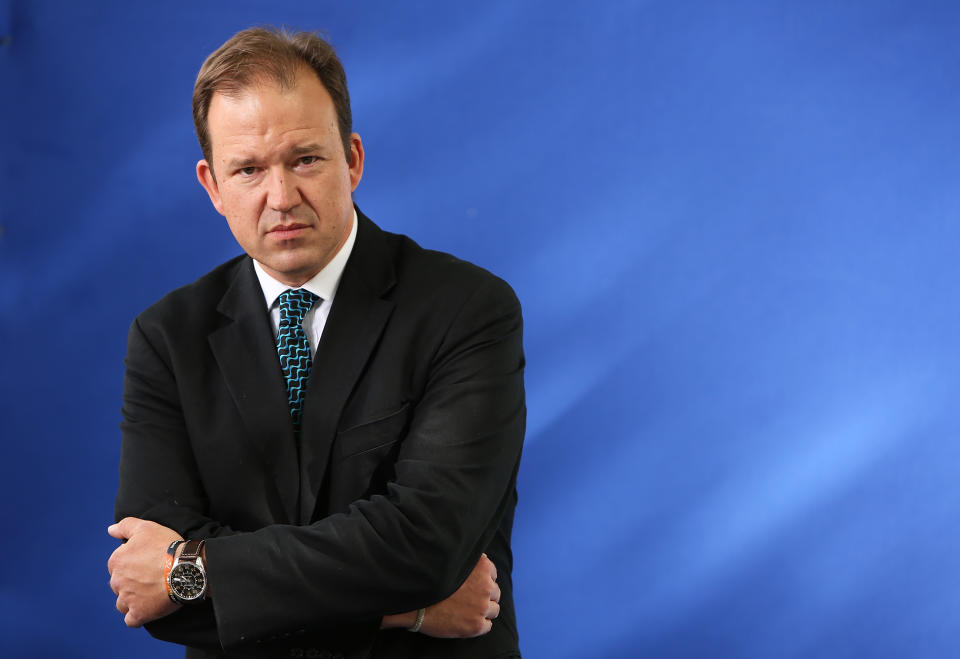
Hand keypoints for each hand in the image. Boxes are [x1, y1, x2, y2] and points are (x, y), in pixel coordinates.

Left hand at [107, 517, 182, 626]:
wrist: (185, 567)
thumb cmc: (166, 546)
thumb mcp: (146, 527)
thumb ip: (125, 526)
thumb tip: (110, 530)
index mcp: (117, 561)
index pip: (117, 565)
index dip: (132, 563)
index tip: (146, 562)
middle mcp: (117, 581)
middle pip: (119, 584)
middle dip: (130, 582)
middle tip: (150, 577)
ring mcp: (127, 599)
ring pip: (123, 603)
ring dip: (132, 599)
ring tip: (150, 593)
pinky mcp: (139, 613)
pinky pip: (131, 620)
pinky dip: (137, 616)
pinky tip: (148, 609)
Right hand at [381, 553, 500, 637]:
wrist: (416, 603)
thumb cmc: (431, 580)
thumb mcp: (453, 562)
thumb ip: (469, 561)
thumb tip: (482, 558)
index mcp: (482, 567)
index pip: (492, 574)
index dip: (482, 580)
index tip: (472, 584)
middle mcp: (486, 586)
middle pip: (495, 592)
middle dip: (484, 596)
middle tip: (468, 599)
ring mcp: (482, 607)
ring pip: (494, 610)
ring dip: (484, 611)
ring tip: (467, 611)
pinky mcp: (476, 625)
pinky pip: (487, 626)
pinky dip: (479, 624)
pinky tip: (466, 621)